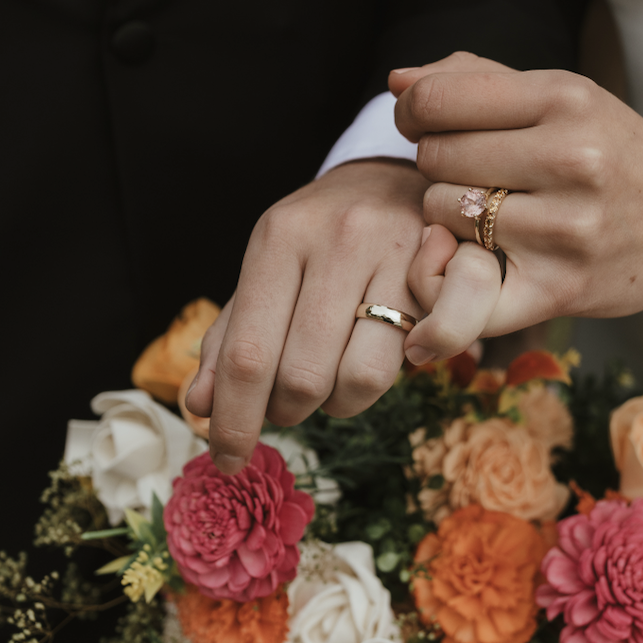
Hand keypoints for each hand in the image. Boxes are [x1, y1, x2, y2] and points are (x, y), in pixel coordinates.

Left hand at [185, 159, 426, 471]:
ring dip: (336, 405)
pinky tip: (368, 362)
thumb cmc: (318, 239)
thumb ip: (231, 336)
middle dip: (287, 412)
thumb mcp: (267, 269)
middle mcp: (338, 239)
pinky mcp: (442, 274)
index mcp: (280, 238)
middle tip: (285, 405)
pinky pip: (409, 362)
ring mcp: (396, 254)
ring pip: (360, 378)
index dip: (235, 421)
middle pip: (302, 376)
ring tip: (328, 381)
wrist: (393, 181)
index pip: (248, 353)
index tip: (226, 461)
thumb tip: (199, 405)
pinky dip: (380, 381)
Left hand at [389, 52, 642, 363]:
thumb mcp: (563, 96)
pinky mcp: (561, 289)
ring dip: (446, 216)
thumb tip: (397, 80)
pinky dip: (447, 281)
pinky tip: (463, 266)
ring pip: (441, 213)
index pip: (438, 99)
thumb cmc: (616, 153)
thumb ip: (477, 80)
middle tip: (468, 173)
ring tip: (485, 213)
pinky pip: (463, 290)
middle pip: (434, 157)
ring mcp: (566, 228)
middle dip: (437, 163)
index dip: (413, 112)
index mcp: (566, 98)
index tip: (423, 124)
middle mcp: (570, 159)